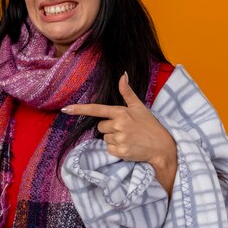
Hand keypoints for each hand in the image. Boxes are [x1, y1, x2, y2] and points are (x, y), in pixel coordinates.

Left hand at [63, 72, 176, 193]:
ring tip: (128, 137)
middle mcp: (118, 125)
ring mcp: (119, 139)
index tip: (65, 109)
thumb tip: (123, 75)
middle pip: (100, 126)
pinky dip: (116, 149)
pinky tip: (127, 146)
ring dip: (113, 138)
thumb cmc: (150, 125)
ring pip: (104, 138)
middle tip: (125, 129)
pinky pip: (108, 149)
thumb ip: (127, 92)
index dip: (79, 109)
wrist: (162, 146)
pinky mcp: (120, 151)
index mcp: (121, 112)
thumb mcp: (139, 106)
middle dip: (109, 128)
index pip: (96, 109)